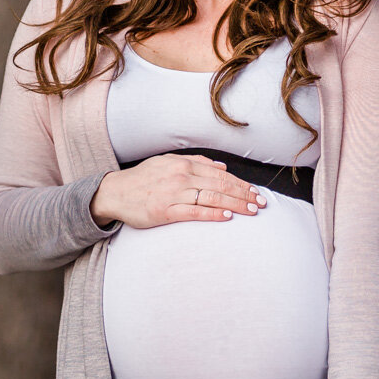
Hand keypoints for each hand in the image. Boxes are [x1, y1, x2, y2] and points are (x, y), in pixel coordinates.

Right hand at [90, 154, 265, 227]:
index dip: (241, 184)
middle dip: (245, 195)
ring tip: (251, 211)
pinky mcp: (166, 211)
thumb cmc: (143, 179)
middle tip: (262, 204)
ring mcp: (174, 194)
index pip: (221, 175)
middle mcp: (181, 177)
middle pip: (221, 186)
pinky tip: (227, 216)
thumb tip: (222, 167)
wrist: (116, 192)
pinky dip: (212, 214)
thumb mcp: (168, 162)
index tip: (256, 192)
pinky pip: (194, 212)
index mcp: (184, 165)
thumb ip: (195, 162)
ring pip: (212, 198)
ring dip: (235, 205)